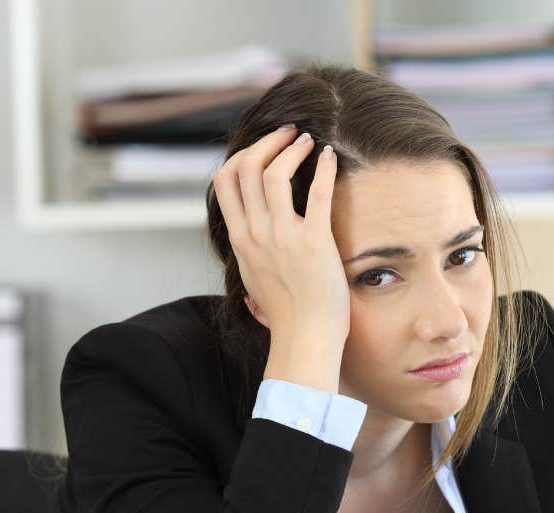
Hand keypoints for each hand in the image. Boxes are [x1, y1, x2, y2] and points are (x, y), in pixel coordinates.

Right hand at [212, 124, 348, 341]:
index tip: (262, 148)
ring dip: (291, 149)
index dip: (241, 154)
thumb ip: (248, 249)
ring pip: (274, 174)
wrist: (305, 338)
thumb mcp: (254, 276)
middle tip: (289, 134)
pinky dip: (322, 168)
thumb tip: (245, 233)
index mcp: (240, 239)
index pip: (224, 181)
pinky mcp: (314, 243)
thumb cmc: (286, 312)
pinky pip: (316, 193)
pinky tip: (329, 157)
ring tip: (308, 142)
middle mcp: (256, 234)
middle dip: (267, 142)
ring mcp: (283, 238)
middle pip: (246, 168)